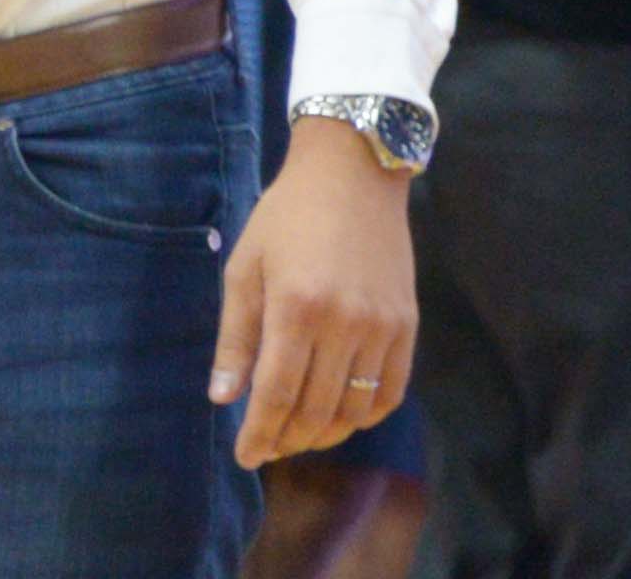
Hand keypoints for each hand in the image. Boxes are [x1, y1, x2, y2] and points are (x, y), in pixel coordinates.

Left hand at [212, 118, 418, 468]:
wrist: (353, 174)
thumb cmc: (286, 217)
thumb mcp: (245, 267)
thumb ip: (235, 338)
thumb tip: (223, 399)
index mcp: (295, 307)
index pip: (275, 394)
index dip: (259, 433)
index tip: (245, 457)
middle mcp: (343, 324)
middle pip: (315, 410)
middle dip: (287, 439)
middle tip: (268, 447)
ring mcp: (381, 328)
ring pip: (354, 410)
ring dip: (324, 434)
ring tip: (299, 435)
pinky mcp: (407, 325)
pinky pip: (390, 392)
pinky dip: (365, 416)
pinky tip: (341, 417)